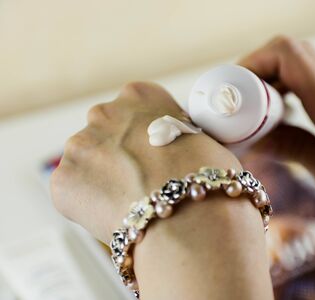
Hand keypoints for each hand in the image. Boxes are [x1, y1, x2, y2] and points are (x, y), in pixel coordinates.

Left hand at [51, 82, 272, 299]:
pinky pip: (74, 193)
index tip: (158, 154)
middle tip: (143, 181)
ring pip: (87, 163)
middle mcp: (104, 112)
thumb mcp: (205, 140)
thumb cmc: (206, 178)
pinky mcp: (62, 181)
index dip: (148, 134)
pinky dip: (89, 205)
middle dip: (121, 154)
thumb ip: (184, 136)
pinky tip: (115, 215)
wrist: (188, 216)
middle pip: (107, 133)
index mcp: (140, 95)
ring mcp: (79, 146)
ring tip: (132, 203)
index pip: (136, 109)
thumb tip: (193, 150)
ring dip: (103, 178)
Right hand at [239, 36, 314, 225]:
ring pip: (296, 65)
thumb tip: (254, 139)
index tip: (231, 99)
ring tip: (252, 117)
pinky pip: (307, 82)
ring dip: (267, 84)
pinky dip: (285, 94)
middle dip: (252, 75)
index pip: (286, 56)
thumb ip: (295, 151)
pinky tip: (278, 121)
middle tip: (236, 110)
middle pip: (286, 53)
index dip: (250, 66)